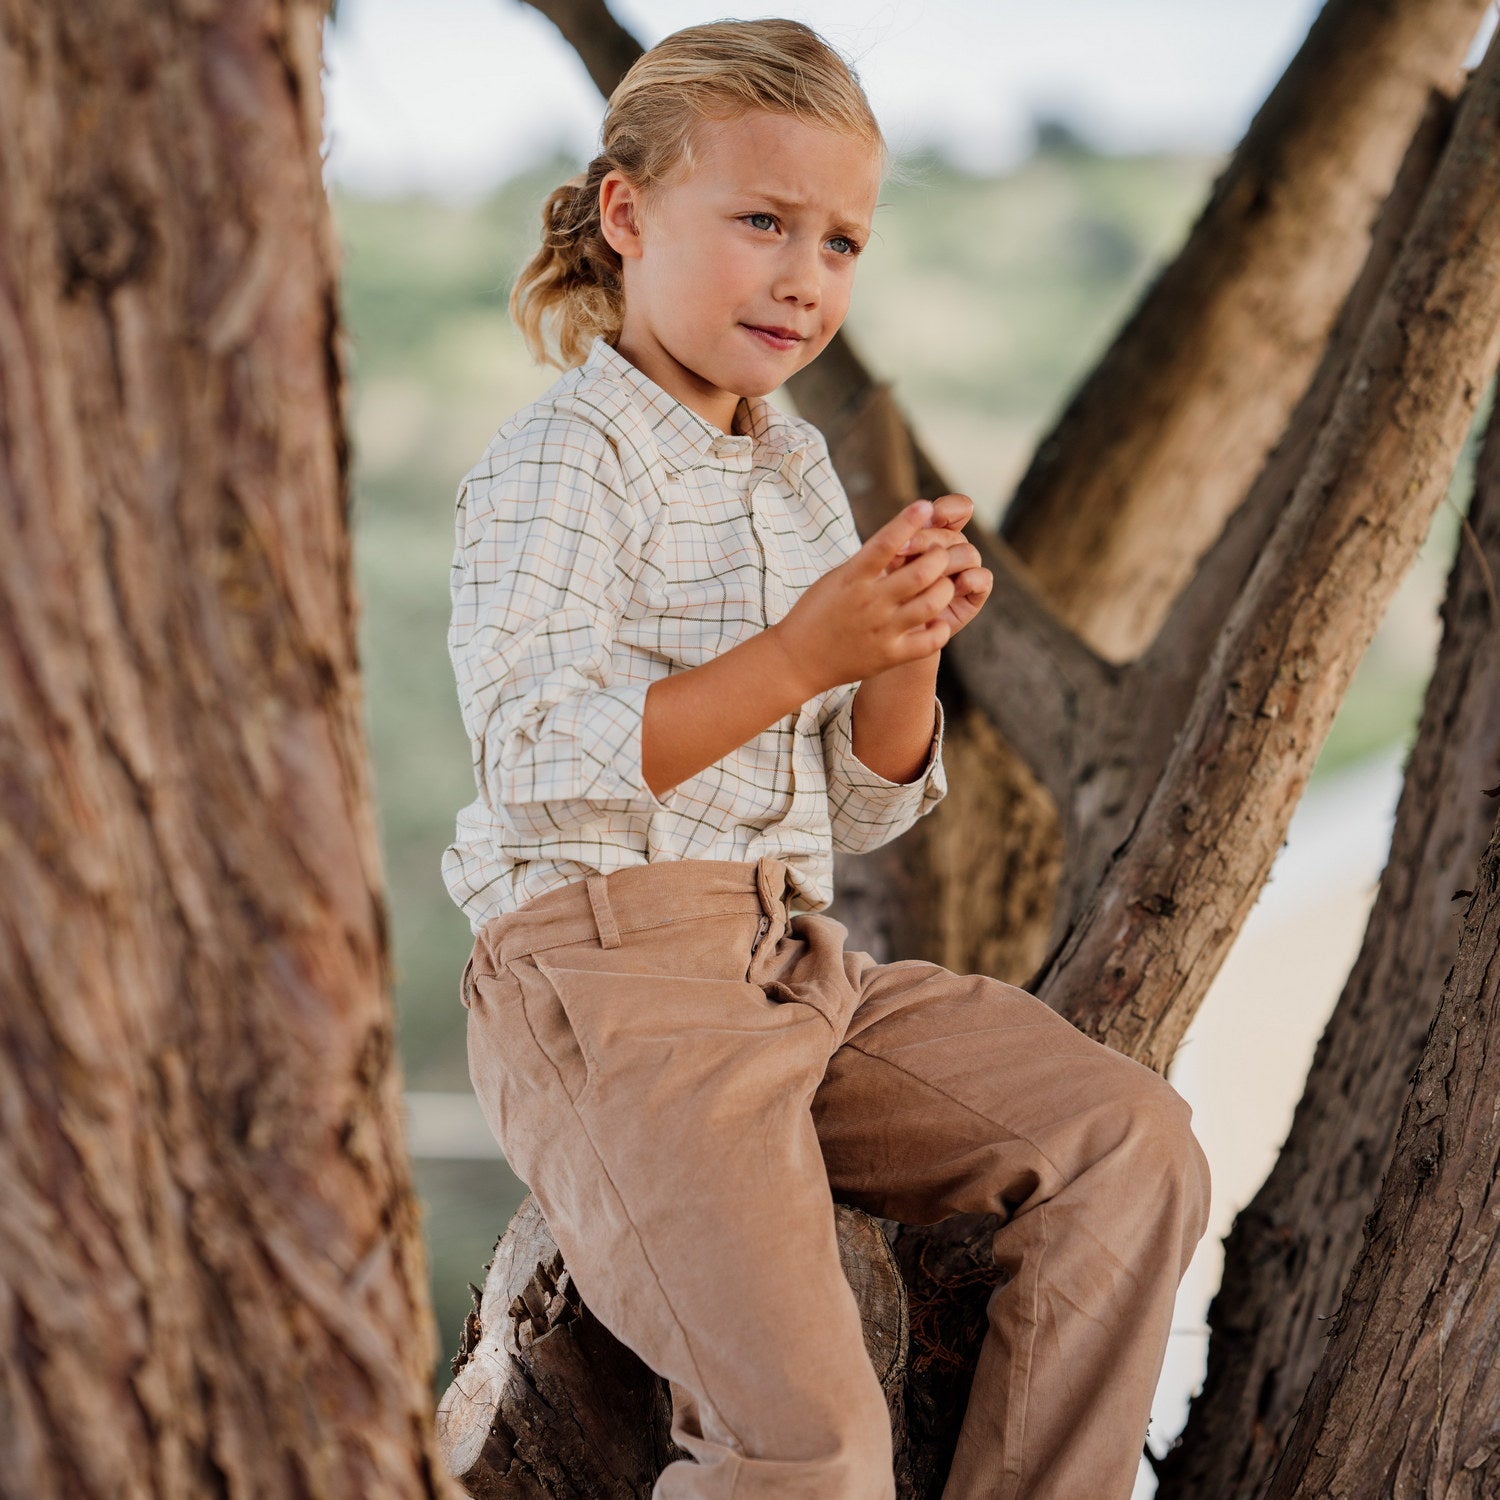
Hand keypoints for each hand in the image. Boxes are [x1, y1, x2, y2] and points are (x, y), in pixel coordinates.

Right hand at [769, 500, 956, 697]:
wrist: (797, 661)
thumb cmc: (815, 614)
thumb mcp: (835, 579)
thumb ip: (866, 562)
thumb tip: (896, 537)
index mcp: (853, 578)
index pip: (885, 543)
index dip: (908, 521)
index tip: (925, 505)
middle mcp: (870, 602)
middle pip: (922, 572)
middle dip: (939, 557)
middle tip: (940, 554)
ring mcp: (882, 630)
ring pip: (932, 603)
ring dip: (945, 589)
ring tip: (942, 585)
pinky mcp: (889, 655)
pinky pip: (930, 641)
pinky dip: (940, 628)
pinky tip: (936, 621)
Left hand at [887, 493, 991, 639]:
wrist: (879, 635)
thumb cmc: (875, 596)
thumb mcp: (880, 565)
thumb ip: (898, 541)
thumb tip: (913, 527)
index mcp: (933, 535)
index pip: (956, 509)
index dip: (948, 509)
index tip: (929, 513)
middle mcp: (951, 551)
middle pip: (954, 534)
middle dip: (930, 539)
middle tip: (901, 553)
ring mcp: (963, 573)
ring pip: (969, 553)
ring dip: (948, 560)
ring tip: (922, 576)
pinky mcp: (972, 598)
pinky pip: (983, 579)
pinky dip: (972, 579)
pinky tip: (956, 586)